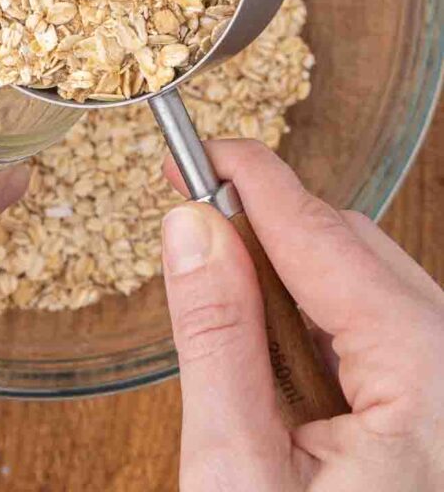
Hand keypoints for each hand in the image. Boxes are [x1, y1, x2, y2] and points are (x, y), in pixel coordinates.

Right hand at [161, 139, 443, 490]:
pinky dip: (320, 321)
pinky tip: (279, 358)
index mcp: (428, 374)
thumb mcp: (239, 470)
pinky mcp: (440, 404)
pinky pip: (381, 329)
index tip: (195, 148)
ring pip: (367, 284)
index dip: (250, 178)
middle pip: (352, 247)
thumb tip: (188, 226)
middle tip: (192, 226)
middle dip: (268, 228)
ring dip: (290, 278)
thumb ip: (215, 335)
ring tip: (229, 314)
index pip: (323, 233)